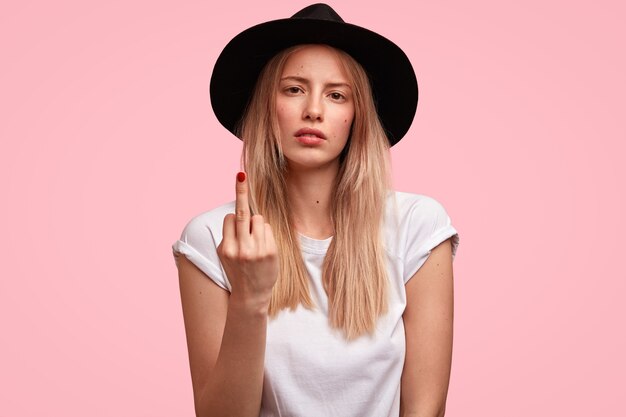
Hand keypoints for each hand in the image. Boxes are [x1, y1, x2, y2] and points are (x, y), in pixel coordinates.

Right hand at [217, 172, 278, 311]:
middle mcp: (241, 248)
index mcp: (226, 248)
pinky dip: (264, 232)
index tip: (236, 189)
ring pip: (257, 218)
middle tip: (240, 175)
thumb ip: (230, 235)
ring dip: (256, 224)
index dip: (234, 218)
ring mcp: (257, 250)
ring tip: (254, 241)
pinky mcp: (271, 251)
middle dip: (241, 192)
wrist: (251, 295)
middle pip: (243, 213)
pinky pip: (267, 228)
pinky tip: (262, 246)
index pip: (230, 218)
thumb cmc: (238, 270)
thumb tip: (238, 211)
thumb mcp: (226, 254)